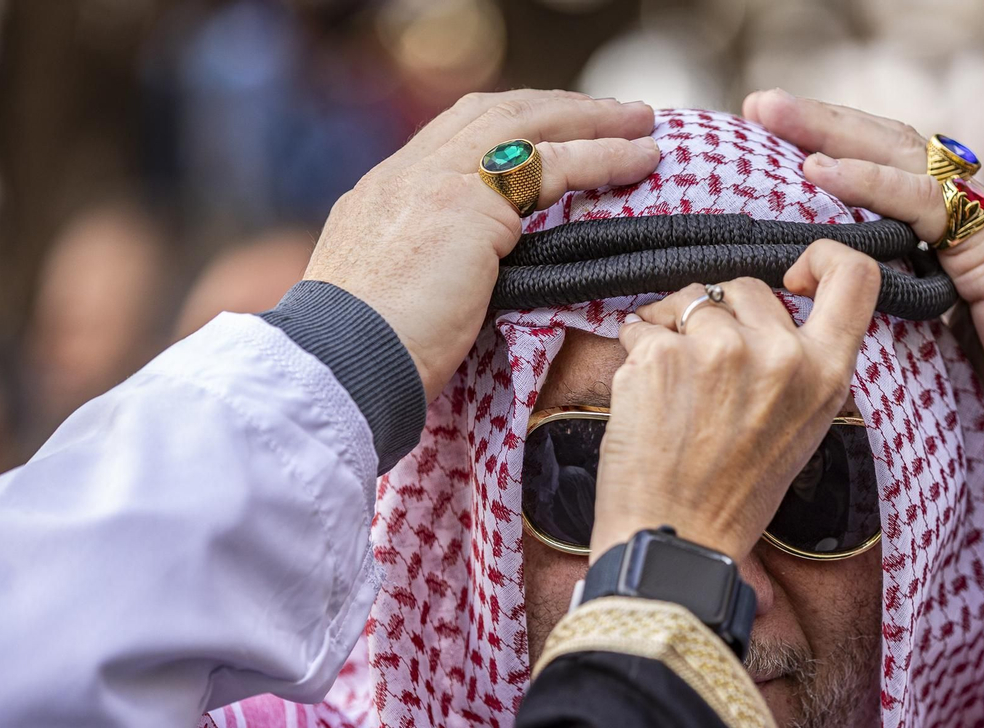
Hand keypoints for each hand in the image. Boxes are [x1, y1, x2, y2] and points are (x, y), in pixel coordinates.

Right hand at [305, 90, 659, 399]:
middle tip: (613, 113)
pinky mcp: (469, 204)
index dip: (513, 126)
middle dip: (559, 108)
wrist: (342, 364)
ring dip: (592, 120)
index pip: (456, 137)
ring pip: (529, 125)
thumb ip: (422, 273)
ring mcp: (435, 181)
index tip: (555, 131)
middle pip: (496, 114)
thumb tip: (459, 289)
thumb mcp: (388, 301)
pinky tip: (638, 159)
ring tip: (641, 122)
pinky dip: (603, 157)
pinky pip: (554, 166)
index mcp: (383, 195)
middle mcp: (406, 174)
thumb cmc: (365, 358)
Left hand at [591, 240, 881, 560]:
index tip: (792, 277)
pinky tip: (645, 398)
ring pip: (691, 299)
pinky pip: (641, 324)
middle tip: (706, 376)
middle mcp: (782, 356)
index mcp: (826, 374)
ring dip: (673, 328)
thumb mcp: (800, 427)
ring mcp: (721, 350)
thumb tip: (777, 306)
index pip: (854, 275)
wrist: (676, 541)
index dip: (821, 258)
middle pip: (750, 287)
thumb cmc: (732, 495)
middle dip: (721, 316)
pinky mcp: (663, 354)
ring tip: (673, 389)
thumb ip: (800, 363)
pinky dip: (635, 350)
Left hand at [743, 89, 983, 451]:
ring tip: (771, 115)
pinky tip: (819, 169)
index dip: (834, 155)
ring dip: (830, 131)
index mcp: (954, 237)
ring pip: (898, 156)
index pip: (887, 175)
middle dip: (820, 124)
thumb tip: (845, 330)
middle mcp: (968, 216)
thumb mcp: (944, 349)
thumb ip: (902, 322)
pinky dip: (869, 180)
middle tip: (757, 107)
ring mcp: (983, 222)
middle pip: (885, 148)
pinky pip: (922, 200)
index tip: (772, 147)